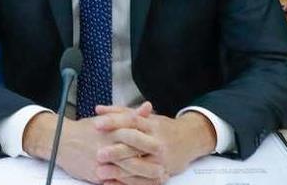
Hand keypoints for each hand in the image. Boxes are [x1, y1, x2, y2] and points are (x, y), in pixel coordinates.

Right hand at [24, 106, 151, 183]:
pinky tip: (141, 184)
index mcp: (111, 129)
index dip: (150, 143)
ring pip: (129, 171)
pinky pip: (118, 181)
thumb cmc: (84, 130)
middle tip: (165, 166)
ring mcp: (103, 161)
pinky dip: (131, 183)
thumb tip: (148, 107)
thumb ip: (129, 114)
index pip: (135, 135)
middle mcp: (108, 145)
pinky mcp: (97, 174)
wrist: (60, 142)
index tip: (163, 147)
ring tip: (159, 176)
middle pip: (135, 155)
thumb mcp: (107, 119)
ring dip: (146, 176)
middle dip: (151, 163)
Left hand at [95, 104, 215, 183]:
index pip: (132, 120)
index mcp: (151, 125)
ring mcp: (162, 159)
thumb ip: (120, 112)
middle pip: (136, 145)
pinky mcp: (163, 173)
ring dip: (120, 171)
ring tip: (100, 172)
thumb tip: (98, 109)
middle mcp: (157, 142)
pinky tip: (111, 183)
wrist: (190, 140)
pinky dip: (127, 183)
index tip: (96, 124)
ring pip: (141, 166)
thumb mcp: (144, 117)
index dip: (114, 122)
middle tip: (98, 154)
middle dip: (117, 151)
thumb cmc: (161, 127)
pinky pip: (145, 181)